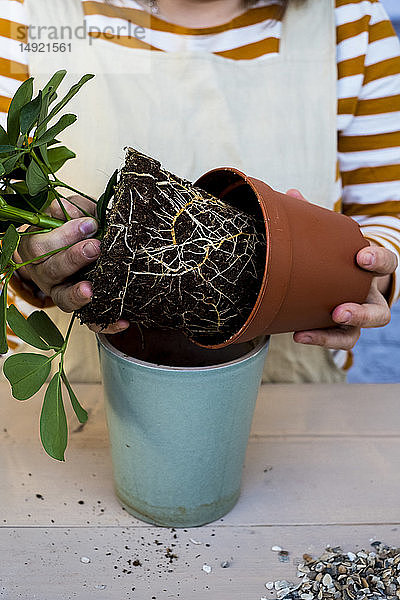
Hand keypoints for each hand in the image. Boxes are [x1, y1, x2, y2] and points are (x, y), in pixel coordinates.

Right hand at [16, 196, 129, 334]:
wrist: (80, 248)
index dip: (64, 236)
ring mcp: (61, 294)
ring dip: (79, 295)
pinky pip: (90, 322)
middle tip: (95, 248)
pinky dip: (106, 324)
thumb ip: (73, 209)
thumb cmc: (73, 227)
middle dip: (74, 259)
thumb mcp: (72, 213)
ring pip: (64, 300)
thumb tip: (79, 214)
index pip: (40, 246)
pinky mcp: (81, 310)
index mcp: (36, 250)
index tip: (89, 224)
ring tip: (91, 290)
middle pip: (52, 271)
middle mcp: (45, 275)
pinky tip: (123, 321)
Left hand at [286, 189, 397, 350]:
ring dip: (337, 335)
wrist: (339, 278)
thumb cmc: (335, 255)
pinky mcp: (340, 331)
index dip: (378, 261)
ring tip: (312, 330)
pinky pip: (335, 341)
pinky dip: (319, 338)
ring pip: (357, 334)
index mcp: (371, 269)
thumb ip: (315, 219)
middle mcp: (369, 297)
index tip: (361, 256)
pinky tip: (297, 334)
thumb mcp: (330, 238)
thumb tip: (291, 194)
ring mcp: (356, 318)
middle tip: (340, 310)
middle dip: (361, 313)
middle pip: (379, 313)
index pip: (388, 264)